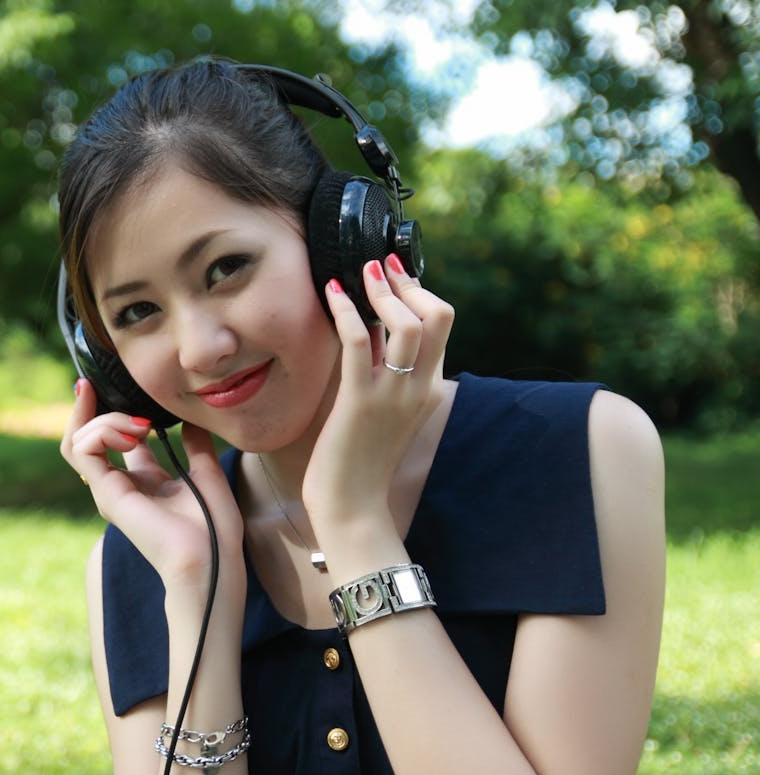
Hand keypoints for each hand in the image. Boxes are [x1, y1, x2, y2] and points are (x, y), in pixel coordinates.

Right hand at [61, 379, 243, 596]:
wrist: (211, 559)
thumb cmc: (214, 527)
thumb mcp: (207, 472)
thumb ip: (195, 444)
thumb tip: (191, 419)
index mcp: (143, 480)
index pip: (112, 438)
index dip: (108, 410)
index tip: (106, 384)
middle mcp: (120, 484)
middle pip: (85, 437)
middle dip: (88, 407)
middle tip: (94, 385)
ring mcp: (109, 490)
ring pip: (79, 440)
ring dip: (104, 419)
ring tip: (140, 424)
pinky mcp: (106, 493)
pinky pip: (84, 450)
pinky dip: (102, 431)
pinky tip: (133, 432)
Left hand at [302, 255, 454, 530]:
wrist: (352, 508)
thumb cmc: (360, 461)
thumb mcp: (383, 410)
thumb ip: (385, 373)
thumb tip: (371, 332)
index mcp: (428, 388)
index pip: (442, 326)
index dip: (420, 292)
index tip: (396, 275)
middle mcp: (419, 388)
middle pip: (438, 316)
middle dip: (408, 283)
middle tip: (379, 266)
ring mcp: (392, 395)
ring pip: (407, 324)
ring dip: (381, 291)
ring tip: (360, 273)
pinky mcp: (359, 402)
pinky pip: (358, 342)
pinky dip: (346, 310)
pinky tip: (332, 294)